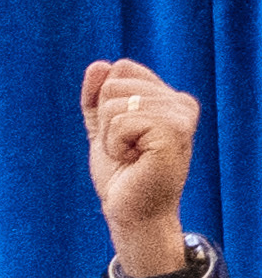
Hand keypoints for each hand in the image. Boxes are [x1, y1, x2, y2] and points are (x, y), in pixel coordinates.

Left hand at [88, 58, 200, 270]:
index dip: (105, 104)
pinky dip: (116, 145)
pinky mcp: (173, 129)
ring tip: (131, 156)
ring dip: (110, 136)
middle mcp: (181, 101)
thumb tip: (98, 65)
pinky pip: (122, 121)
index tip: (121, 134)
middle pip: (115, 83)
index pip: (121, 69)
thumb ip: (97, 99)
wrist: (130, 211)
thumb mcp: (102, 130)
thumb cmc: (121, 175)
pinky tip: (134, 160)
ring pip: (116, 103)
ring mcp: (181, 114)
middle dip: (106, 122)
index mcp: (168, 97)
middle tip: (125, 150)